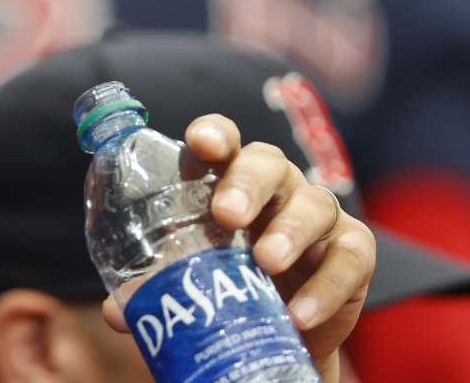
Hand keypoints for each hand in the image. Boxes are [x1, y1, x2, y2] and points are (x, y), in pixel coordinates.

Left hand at [100, 114, 375, 382]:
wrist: (278, 334)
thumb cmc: (226, 286)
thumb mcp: (190, 282)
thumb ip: (155, 288)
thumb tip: (117, 312)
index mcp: (228, 180)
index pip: (223, 142)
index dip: (213, 134)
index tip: (199, 142)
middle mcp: (275, 187)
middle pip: (267, 162)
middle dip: (247, 183)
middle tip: (227, 214)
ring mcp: (318, 216)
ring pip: (313, 203)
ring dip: (289, 231)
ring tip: (266, 262)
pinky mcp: (352, 252)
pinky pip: (349, 258)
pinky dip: (326, 286)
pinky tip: (299, 314)